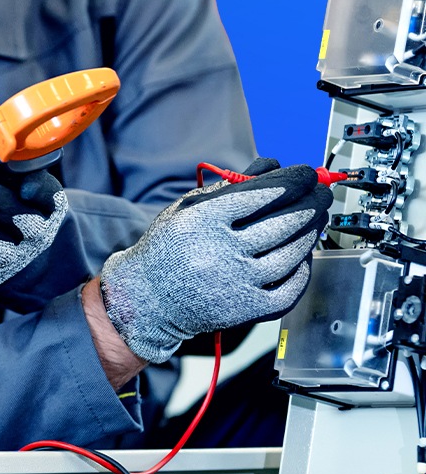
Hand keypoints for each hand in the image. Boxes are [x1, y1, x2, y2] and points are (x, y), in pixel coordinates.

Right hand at [98, 160, 330, 364]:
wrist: (151, 296)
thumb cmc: (170, 245)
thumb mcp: (190, 206)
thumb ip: (232, 186)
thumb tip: (271, 164)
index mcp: (204, 220)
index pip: (261, 195)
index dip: (291, 181)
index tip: (307, 173)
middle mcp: (222, 250)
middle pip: (282, 223)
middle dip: (310, 202)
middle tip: (322, 192)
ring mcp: (237, 282)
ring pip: (291, 254)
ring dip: (311, 231)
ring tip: (318, 216)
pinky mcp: (247, 309)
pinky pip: (289, 288)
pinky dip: (303, 269)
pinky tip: (305, 253)